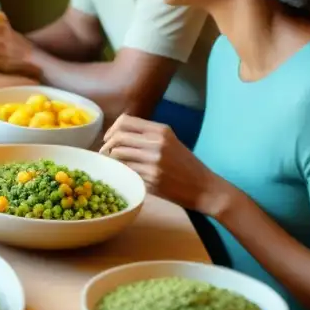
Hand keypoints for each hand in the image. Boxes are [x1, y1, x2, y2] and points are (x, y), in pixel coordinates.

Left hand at [99, 114, 233, 215]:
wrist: (205, 188)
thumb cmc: (186, 165)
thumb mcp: (170, 142)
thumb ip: (147, 136)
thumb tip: (117, 134)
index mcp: (161, 130)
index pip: (125, 121)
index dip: (112, 129)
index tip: (108, 139)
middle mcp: (156, 143)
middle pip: (119, 137)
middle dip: (107, 145)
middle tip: (105, 153)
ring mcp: (153, 161)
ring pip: (119, 154)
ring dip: (112, 159)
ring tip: (113, 163)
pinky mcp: (152, 178)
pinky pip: (127, 170)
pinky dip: (122, 170)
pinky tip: (124, 173)